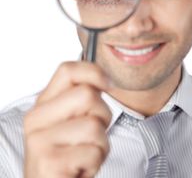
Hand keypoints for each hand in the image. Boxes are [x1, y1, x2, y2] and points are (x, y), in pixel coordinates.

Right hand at [24, 61, 111, 177]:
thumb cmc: (68, 157)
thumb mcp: (70, 123)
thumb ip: (80, 100)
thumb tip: (105, 79)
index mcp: (42, 104)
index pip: (67, 70)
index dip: (94, 72)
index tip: (108, 84)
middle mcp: (36, 118)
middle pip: (87, 95)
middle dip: (103, 116)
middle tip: (92, 135)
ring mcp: (40, 141)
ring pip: (94, 125)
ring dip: (100, 144)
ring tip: (85, 154)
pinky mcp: (49, 162)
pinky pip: (93, 152)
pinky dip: (95, 162)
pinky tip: (80, 168)